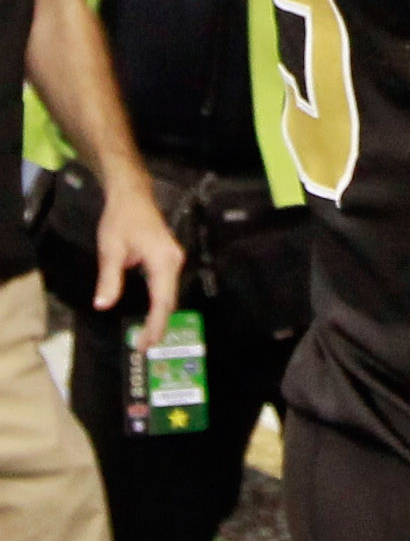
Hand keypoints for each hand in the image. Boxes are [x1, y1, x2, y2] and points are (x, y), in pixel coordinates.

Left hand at [94, 172, 182, 348]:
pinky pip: (167, 287)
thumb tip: (103, 305)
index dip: (154, 325)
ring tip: (146, 335)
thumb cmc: (121, 219)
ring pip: (169, 295)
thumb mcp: (110, 249)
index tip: (144, 344)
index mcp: (163, 262)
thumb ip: (109, 278)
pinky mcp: (169, 259)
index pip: (162, 301)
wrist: (132, 195)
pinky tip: (151, 314)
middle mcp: (174, 262)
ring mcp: (174, 260)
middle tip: (143, 345)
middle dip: (158, 325)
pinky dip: (160, 304)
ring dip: (159, 316)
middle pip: (169, 301)